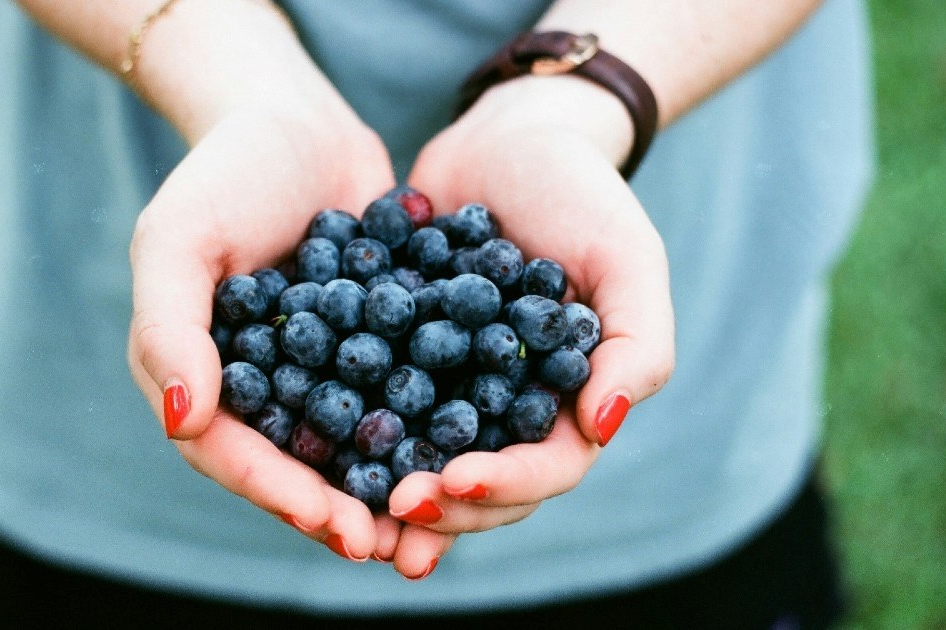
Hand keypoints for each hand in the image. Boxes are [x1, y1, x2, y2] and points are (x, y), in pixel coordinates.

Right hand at [126, 101, 399, 562]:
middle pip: (295, 464)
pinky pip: (397, 394)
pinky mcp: (374, 346)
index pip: (232, 452)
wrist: (295, 121)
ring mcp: (320, 369)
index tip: (333, 524)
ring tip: (434, 519)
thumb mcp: (177, 239)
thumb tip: (183, 423)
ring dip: (388, 485)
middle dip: (340, 508)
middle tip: (389, 547)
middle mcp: (260, 386)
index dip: (279, 493)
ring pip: (351, 442)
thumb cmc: (222, 174)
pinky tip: (472, 448)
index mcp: (202, 376)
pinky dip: (427, 425)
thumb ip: (168, 329)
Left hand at [387, 75, 675, 574]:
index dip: (506, 485)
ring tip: (350, 517)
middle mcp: (507, 408)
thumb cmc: (580, 193)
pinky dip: (346, 432)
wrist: (506, 138)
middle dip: (442, 504)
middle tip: (396, 507)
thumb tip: (604, 428)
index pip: (546, 467)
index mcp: (567, 400)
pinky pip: (371, 403)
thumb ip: (637, 344)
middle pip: (479, 483)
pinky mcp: (397, 357)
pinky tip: (308, 450)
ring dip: (390, 495)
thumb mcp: (626, 257)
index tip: (457, 482)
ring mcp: (449, 387)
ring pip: (421, 459)